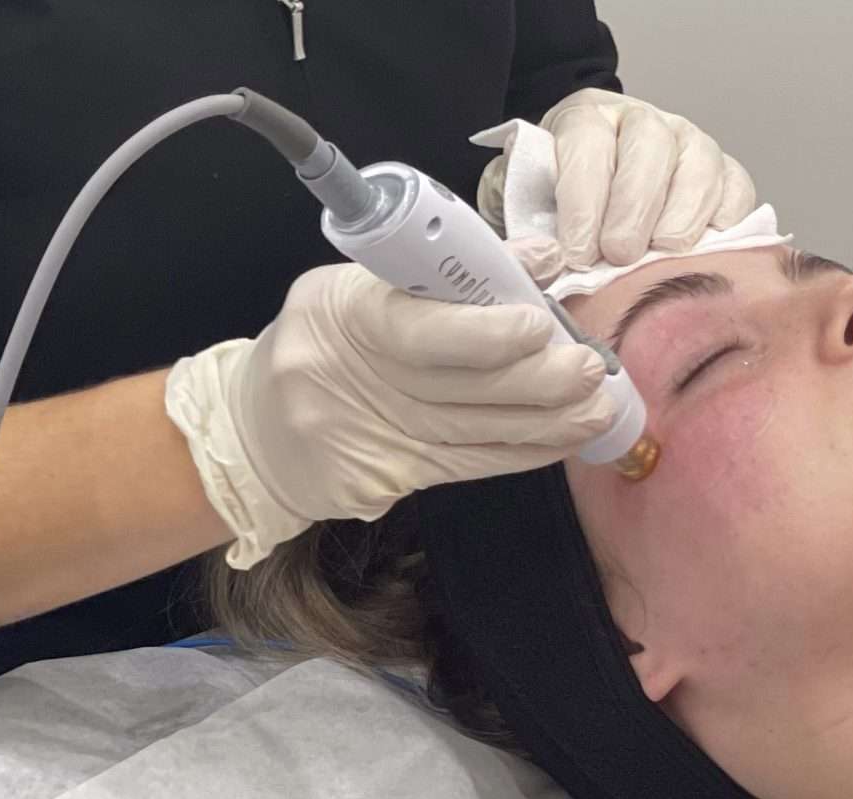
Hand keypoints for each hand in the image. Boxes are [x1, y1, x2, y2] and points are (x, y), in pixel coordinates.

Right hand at [165, 240, 608, 567]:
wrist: (253, 429)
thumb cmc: (324, 338)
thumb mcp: (361, 286)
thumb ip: (447, 276)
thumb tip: (539, 259)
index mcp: (339, 314)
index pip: (414, 327)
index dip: (481, 332)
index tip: (538, 324)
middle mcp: (344, 380)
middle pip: (455, 388)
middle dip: (534, 381)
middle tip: (590, 369)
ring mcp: (364, 439)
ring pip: (473, 432)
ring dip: (546, 421)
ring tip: (598, 405)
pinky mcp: (383, 484)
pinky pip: (469, 465)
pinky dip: (523, 450)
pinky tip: (564, 437)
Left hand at [480, 89, 757, 268]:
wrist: (593, 202)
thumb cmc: (558, 206)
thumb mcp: (527, 204)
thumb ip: (530, 223)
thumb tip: (543, 259)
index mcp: (586, 118)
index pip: (587, 143)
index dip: (583, 200)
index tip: (577, 253)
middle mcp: (642, 122)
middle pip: (649, 147)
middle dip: (634, 206)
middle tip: (620, 255)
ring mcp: (689, 143)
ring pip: (698, 164)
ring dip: (682, 214)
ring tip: (663, 254)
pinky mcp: (724, 172)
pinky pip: (737, 187)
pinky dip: (726, 218)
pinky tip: (707, 250)